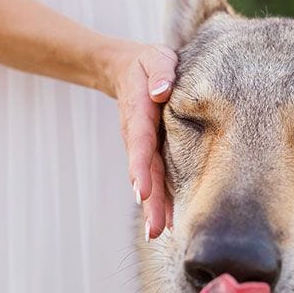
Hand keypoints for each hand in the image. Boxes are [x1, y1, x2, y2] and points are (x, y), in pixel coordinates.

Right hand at [103, 42, 177, 240]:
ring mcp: (141, 145)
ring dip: (153, 206)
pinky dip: (159, 199)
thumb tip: (162, 91)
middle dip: (149, 200)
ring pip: (148, 178)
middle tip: (154, 230)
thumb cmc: (149, 63)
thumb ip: (160, 71)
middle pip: (143, 170)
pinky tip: (166, 222)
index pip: (140, 142)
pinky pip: (154, 177)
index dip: (140, 168)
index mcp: (140, 112)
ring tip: (158, 234)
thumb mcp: (156, 58)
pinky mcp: (148, 151)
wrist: (126, 69)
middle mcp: (137, 134)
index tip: (141, 191)